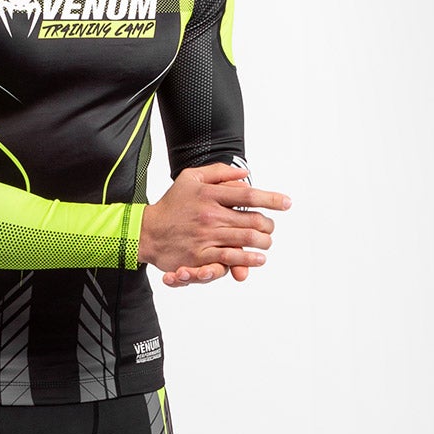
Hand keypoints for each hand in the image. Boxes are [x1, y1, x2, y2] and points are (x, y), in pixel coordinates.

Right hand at [137, 162, 289, 284]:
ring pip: (247, 239)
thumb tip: (244, 174)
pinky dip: (249, 259)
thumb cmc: (171, 204)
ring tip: (266, 242)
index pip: (249, 195)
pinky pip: (232, 257)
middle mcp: (210, 215)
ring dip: (263, 241)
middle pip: (253, 220)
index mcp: (210, 195)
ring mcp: (206, 236)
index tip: (286, 203)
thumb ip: (218, 173)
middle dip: (268, 225)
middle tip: (270, 228)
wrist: (147, 231)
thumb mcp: (190, 178)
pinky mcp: (201, 255)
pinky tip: (258, 258)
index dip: (272, 199)